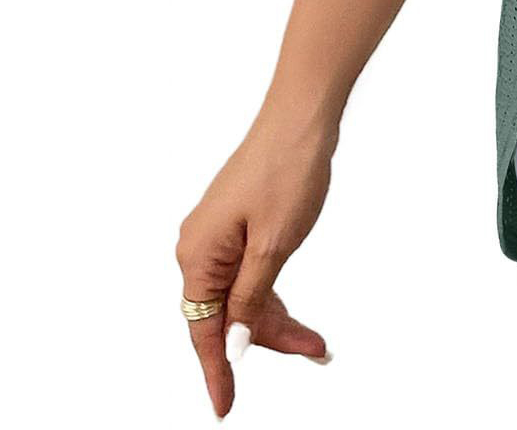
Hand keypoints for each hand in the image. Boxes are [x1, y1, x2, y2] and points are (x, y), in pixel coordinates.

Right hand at [175, 113, 335, 417]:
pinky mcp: (238, 223)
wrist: (301, 116)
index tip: (225, 407)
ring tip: (317, 341)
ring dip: (275, 318)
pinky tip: (291, 311)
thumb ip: (250, 299)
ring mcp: (219, 234)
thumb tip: (233, 344)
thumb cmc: (287, 171)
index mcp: (199, 256)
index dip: (218, 370)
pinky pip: (249, 272)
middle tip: (315, 351)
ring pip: (242, 294)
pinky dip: (271, 292)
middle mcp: (200, 248)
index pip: (204, 330)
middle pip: (227, 314)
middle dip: (268, 339)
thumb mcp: (272, 246)